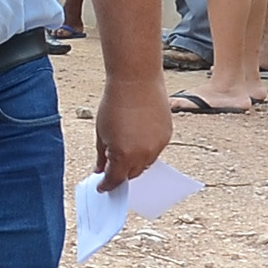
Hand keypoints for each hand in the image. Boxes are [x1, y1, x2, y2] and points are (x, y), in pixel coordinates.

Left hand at [93, 70, 171, 192]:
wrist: (136, 81)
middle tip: (111, 170)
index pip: (115, 180)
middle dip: (121, 174)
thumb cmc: (115, 103)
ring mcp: (157, 146)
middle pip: (132, 175)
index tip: (101, 186)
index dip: (107, 185)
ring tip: (124, 152)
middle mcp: (143, 155)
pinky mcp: (167, 136)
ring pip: (146, 164)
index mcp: (123, 156)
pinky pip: (155, 151)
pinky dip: (146, 151)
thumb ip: (102, 155)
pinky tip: (137, 139)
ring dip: (134, 163)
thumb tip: (101, 169)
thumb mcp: (101, 132)